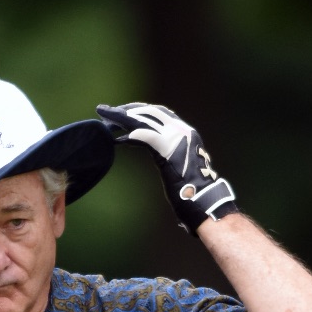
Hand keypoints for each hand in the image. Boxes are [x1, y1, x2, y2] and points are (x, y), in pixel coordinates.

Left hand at [96, 102, 237, 233]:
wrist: (203, 200)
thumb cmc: (193, 192)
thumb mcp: (180, 170)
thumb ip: (171, 161)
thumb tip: (168, 167)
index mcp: (186, 133)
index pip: (161, 113)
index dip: (141, 111)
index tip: (125, 112)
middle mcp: (182, 130)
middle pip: (151, 112)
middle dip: (129, 111)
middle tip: (110, 113)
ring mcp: (176, 138)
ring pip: (146, 121)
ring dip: (124, 120)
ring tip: (108, 120)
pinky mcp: (168, 149)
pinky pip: (146, 137)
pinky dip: (131, 136)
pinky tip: (118, 139)